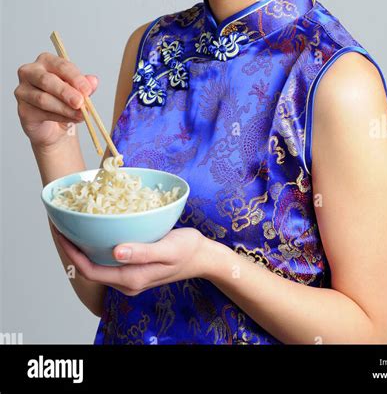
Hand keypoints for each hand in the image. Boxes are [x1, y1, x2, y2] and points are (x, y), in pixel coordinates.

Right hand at [14, 52, 97, 148]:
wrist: (54, 125)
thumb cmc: (65, 100)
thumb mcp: (79, 91)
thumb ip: (85, 85)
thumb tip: (93, 81)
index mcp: (46, 61)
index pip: (61, 65)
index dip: (75, 78)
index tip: (87, 90)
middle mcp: (30, 72)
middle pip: (47, 80)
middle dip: (66, 92)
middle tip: (81, 102)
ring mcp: (23, 91)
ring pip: (43, 99)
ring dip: (64, 108)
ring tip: (80, 115)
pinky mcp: (22, 109)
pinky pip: (41, 113)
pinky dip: (59, 117)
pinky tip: (70, 119)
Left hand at [52, 224, 213, 295]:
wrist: (204, 258)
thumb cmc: (188, 250)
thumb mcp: (168, 248)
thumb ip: (143, 252)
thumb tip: (116, 252)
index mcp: (131, 278)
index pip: (90, 270)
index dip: (71, 254)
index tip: (60, 233)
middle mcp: (127, 282)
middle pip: (89, 269)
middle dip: (72, 250)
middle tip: (60, 225)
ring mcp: (130, 277)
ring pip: (97, 266)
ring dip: (82, 249)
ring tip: (72, 226)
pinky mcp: (134, 270)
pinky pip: (107, 262)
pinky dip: (96, 248)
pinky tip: (95, 232)